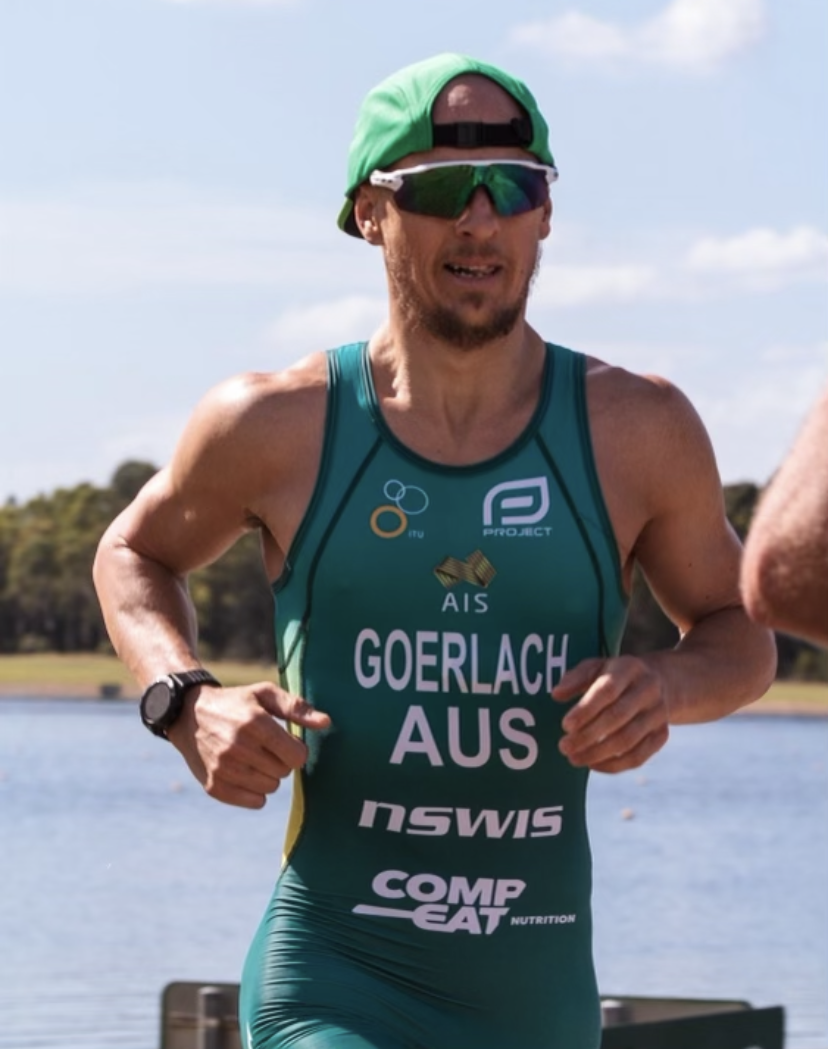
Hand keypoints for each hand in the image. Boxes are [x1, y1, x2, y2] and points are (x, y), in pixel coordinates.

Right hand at [168, 681, 330, 808]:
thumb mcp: (265, 694)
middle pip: (284, 772)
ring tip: (254, 758)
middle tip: (265, 747)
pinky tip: (245, 772)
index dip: (296, 750)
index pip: (297, 756)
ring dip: (268, 776)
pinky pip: (255, 802)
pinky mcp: (214, 786)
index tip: (286, 742)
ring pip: (271, 788)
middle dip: (281, 761)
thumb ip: (297, 707)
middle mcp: (238, 747)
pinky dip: (255, 791)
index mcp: (254, 723)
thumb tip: (326, 722)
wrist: (189, 715)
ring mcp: (224, 769)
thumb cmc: (236, 703)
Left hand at [551, 657, 669, 772]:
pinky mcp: (662, 734)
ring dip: (597, 753)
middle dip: (587, 735)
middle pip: (618, 717)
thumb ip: (574, 678)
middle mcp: (648, 689)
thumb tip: (556, 694)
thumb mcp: (595, 667)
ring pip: (628, 740)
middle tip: (564, 747)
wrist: (657, 682)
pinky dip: (614, 765)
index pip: (608, 690)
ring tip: (573, 758)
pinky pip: (638, 756)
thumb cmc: (614, 676)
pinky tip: (593, 765)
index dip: (586, 710)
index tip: (565, 726)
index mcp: (629, 668)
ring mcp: (658, 713)